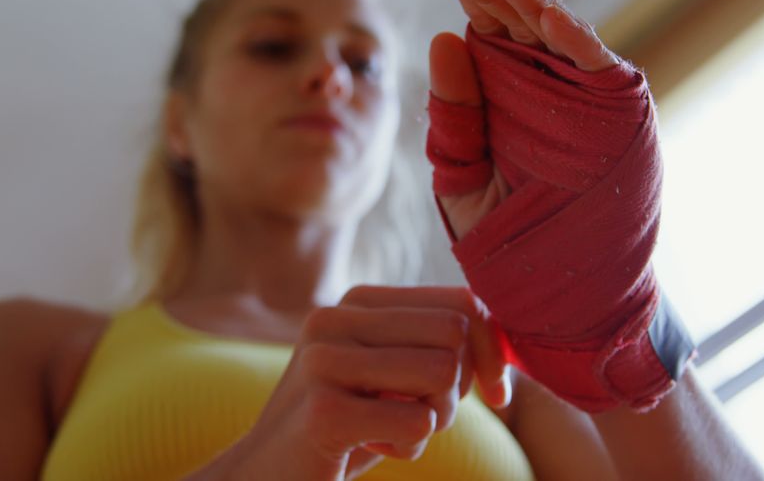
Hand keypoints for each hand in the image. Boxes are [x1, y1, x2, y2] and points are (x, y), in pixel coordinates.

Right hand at [208, 286, 509, 480]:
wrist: (263, 475)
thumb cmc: (343, 426)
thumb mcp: (389, 374)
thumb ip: (435, 347)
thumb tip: (500, 337)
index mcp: (355, 302)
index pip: (460, 301)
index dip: (491, 351)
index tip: (494, 393)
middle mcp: (334, 318)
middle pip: (455, 335)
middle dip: (457, 387)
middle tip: (419, 414)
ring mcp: (323, 361)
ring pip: (442, 375)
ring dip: (434, 419)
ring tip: (392, 429)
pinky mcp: (324, 412)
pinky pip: (419, 423)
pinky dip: (409, 448)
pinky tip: (369, 448)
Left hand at [428, 0, 622, 237]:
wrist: (564, 295)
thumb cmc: (512, 238)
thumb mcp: (463, 178)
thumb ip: (455, 117)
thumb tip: (442, 39)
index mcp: (501, 86)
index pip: (480, 20)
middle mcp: (539, 79)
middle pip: (510, 14)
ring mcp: (578, 93)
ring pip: (552, 29)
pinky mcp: (616, 112)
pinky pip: (594, 67)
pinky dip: (573, 38)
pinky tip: (544, 11)